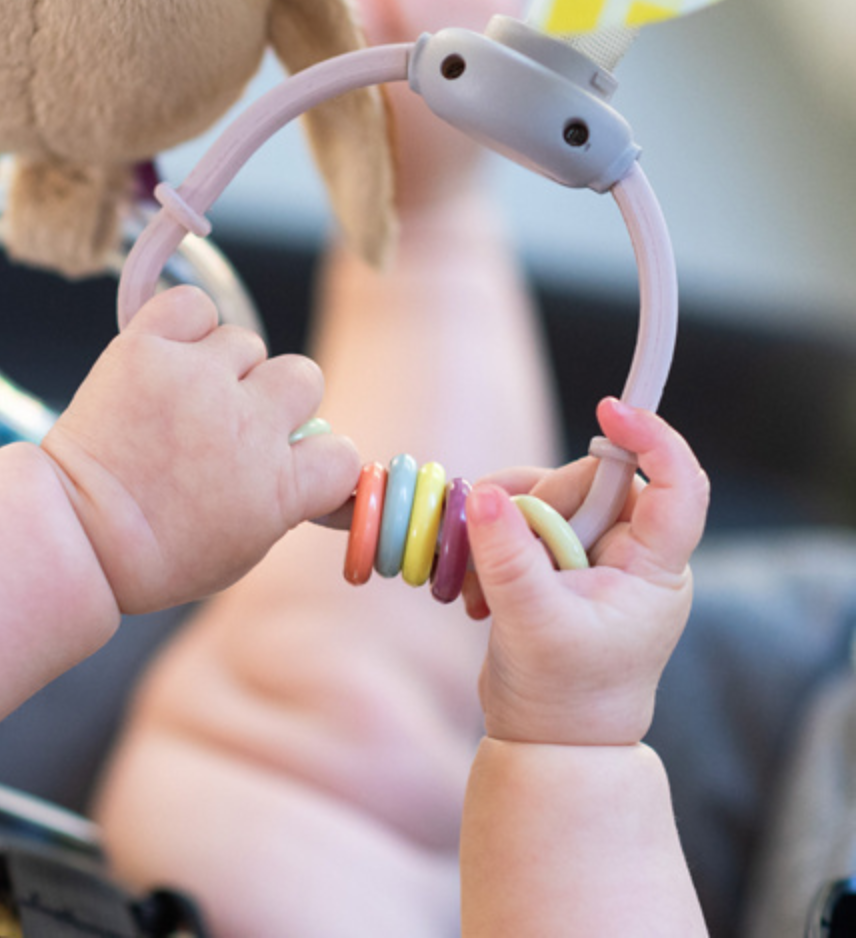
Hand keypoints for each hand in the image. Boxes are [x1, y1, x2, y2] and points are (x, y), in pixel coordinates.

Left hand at [41, 286, 360, 612]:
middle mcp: (249, 424)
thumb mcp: (245, 548)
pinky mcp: (149, 349)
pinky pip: (194, 306)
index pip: (340, 451)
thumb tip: (326, 481)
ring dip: (223, 367)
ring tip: (183, 400)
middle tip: (234, 421)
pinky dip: (186, 325)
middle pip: (304, 377)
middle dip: (275, 398)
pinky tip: (169, 357)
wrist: (77, 535)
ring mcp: (199, 381)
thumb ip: (289, 503)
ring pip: (245, 343)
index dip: (316, 458)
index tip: (288, 464)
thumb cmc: (160, 552)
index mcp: (280, 484)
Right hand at [463, 399, 708, 745]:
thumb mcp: (533, 624)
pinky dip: (492, 545)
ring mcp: (591, 559)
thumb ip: (509, 558)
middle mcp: (631, 556)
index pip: (677, 486)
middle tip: (492, 543)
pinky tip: (477, 593)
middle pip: (590, 483)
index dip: (652, 439)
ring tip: (477, 585)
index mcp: (654, 570)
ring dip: (503, 528)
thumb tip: (485, 496)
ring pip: (547, 498)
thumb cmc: (561, 697)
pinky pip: (522, 524)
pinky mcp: (557, 565)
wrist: (547, 742)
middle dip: (534, 503)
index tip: (607, 411)